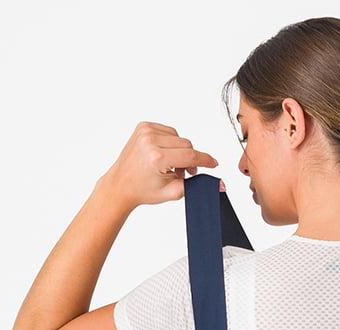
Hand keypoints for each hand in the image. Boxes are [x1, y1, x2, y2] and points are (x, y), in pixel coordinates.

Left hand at [99, 121, 221, 208]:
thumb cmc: (142, 190)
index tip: (214, 164)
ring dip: (180, 151)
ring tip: (171, 165)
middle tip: (184, 173)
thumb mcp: (172, 192)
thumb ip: (196, 186)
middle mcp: (150, 140)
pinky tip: (164, 154)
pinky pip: (168, 132)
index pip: (190, 155)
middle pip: (187, 145)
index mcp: (156, 157)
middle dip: (189, 159)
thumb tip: (218, 183)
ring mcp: (145, 131)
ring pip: (179, 137)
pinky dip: (170, 143)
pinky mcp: (143, 126)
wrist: (121, 185)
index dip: (205, 160)